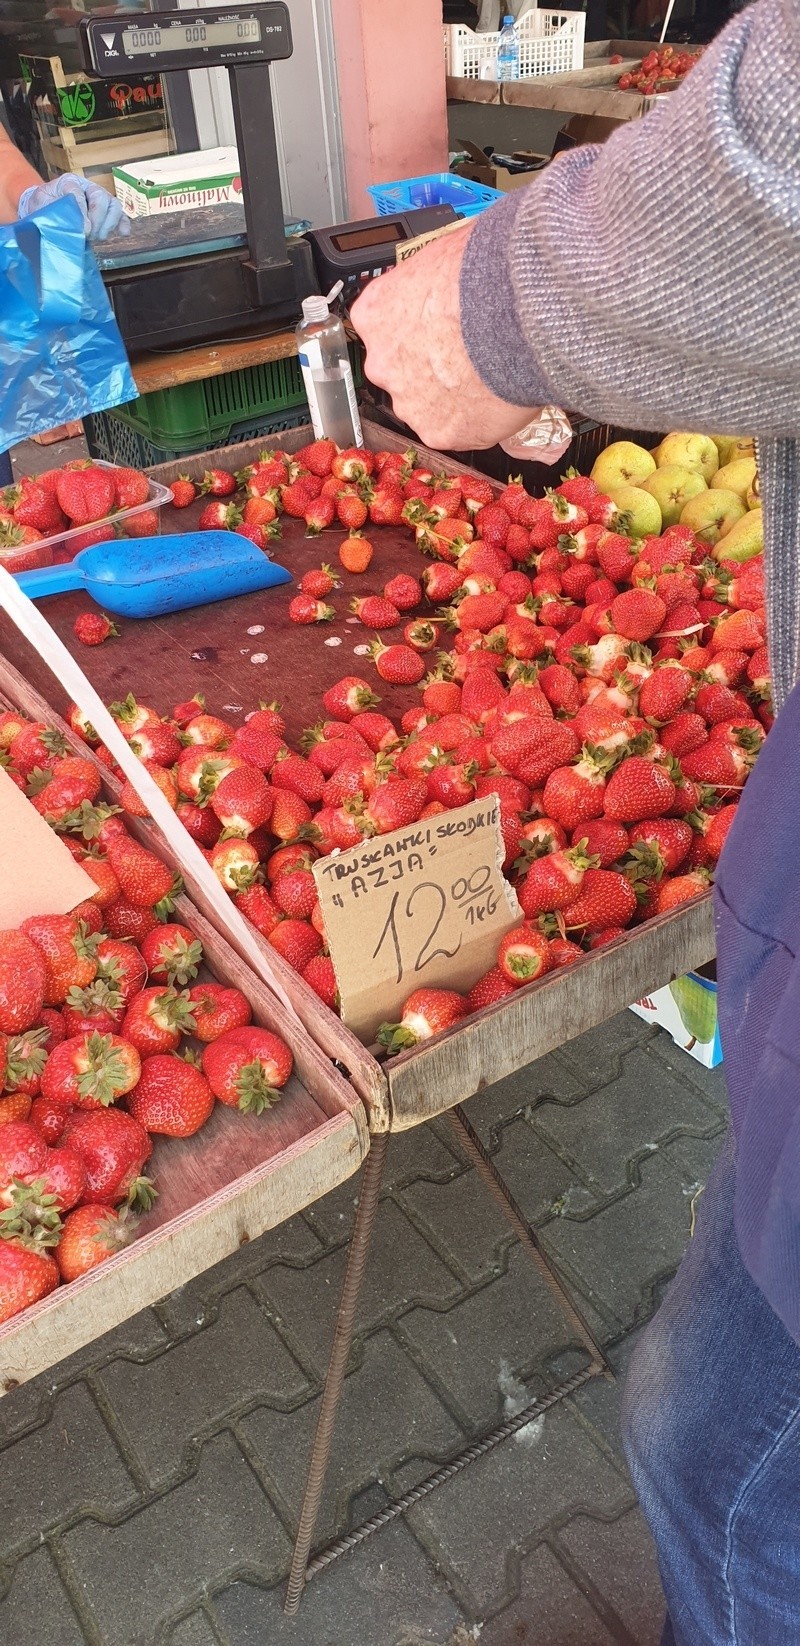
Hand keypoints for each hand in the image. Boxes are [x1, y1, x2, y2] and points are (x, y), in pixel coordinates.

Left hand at [18, 174, 130, 240]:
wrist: (46, 210)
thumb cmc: (43, 206)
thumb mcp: (41, 204)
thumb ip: (54, 210)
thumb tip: (77, 225)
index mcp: (69, 181)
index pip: (78, 191)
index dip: (82, 210)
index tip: (83, 229)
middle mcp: (87, 187)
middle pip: (101, 197)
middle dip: (97, 219)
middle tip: (89, 235)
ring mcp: (99, 199)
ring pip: (114, 206)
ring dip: (109, 224)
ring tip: (98, 237)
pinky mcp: (107, 211)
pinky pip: (121, 215)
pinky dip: (123, 224)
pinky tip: (123, 233)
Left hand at [350, 223, 532, 450]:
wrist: (517, 309)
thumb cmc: (485, 272)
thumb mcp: (446, 253)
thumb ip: (435, 280)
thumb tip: (451, 275)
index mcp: (375, 312)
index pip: (385, 328)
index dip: (416, 330)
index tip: (436, 330)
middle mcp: (382, 361)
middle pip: (401, 371)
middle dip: (429, 367)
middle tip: (467, 356)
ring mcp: (407, 401)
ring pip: (426, 405)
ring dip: (450, 396)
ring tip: (488, 377)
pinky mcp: (438, 432)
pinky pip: (455, 429)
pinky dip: (474, 421)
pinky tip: (497, 399)